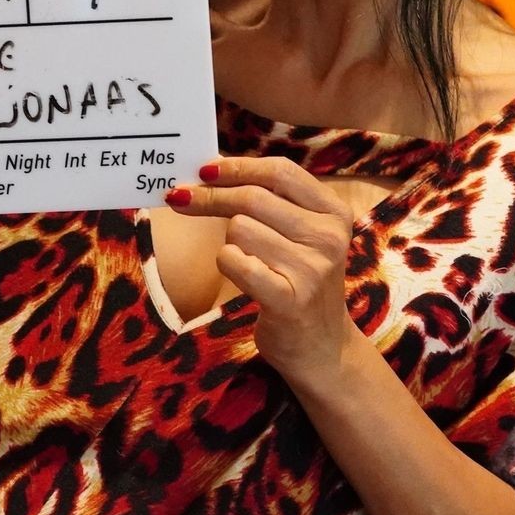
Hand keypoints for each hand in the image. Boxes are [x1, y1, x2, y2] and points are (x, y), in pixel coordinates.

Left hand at [166, 156, 358, 387]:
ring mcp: (311, 269)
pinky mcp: (289, 299)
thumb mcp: (301, 236)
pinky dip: (226, 262)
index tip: (205, 169)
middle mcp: (327, 237)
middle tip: (181, 198)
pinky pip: (234, 261)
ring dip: (228, 240)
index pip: (280, 171)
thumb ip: (271, 201)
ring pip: (239, 228)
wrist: (322, 347)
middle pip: (253, 197)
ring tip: (245, 259)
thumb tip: (212, 168)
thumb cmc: (300, 282)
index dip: (238, 166)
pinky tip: (239, 273)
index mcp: (333, 212)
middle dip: (210, 195)